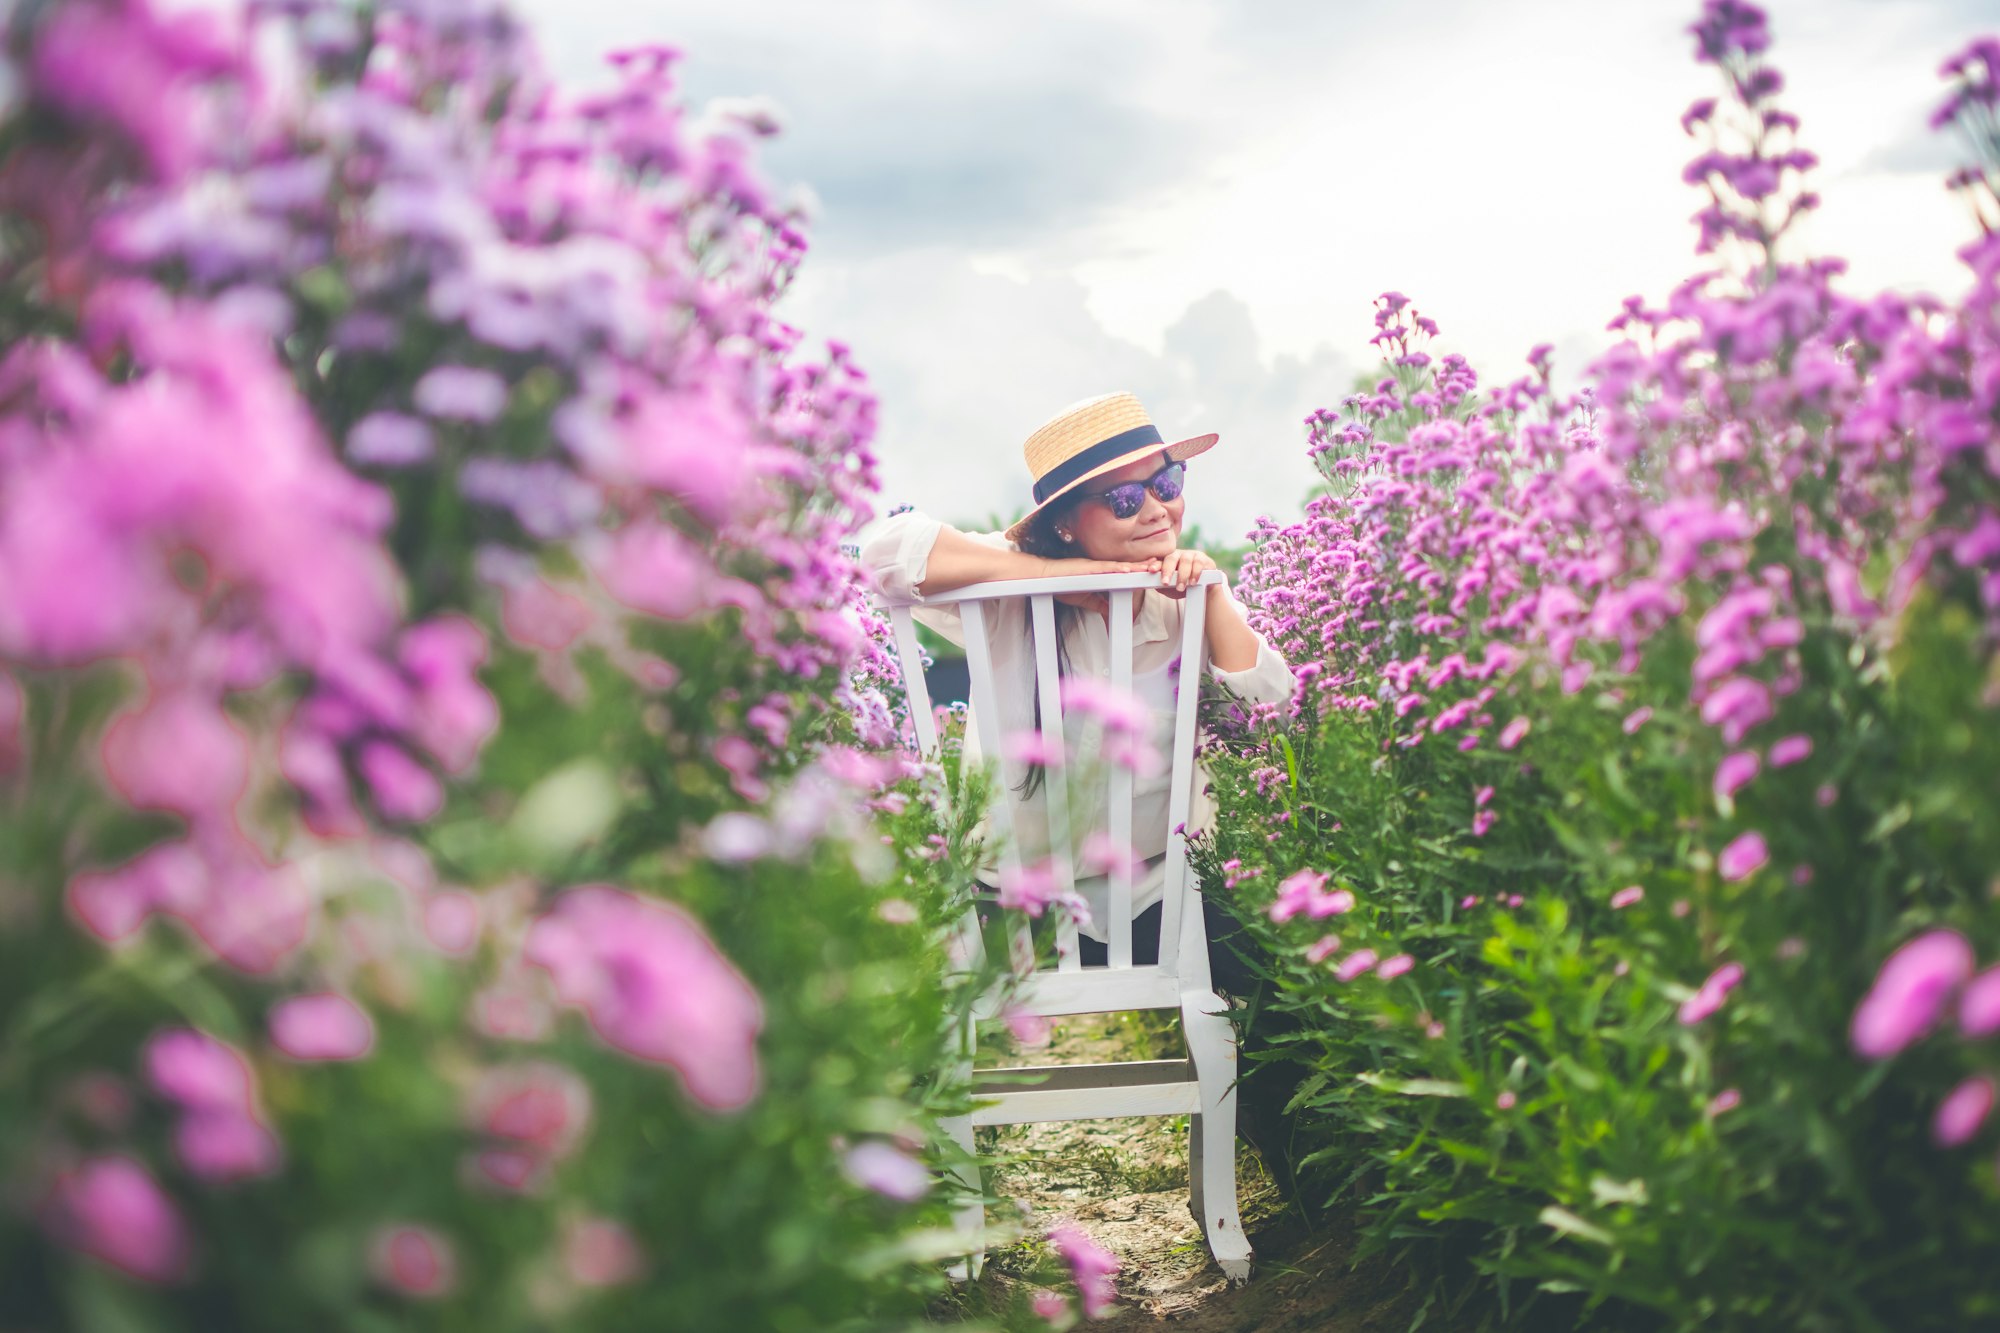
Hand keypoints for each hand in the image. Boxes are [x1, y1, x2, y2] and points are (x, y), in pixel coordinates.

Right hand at [1038, 557, 1159, 616]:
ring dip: (1136, 567)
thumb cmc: (1061, 585)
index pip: (1125, 572)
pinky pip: (1105, 568)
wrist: (1044, 577)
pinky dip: (1117, 569)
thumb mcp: (1085, 598)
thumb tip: (1110, 613)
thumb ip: (1098, 604)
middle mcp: (1101, 567)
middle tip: (1160, 565)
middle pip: (1127, 566)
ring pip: (1120, 566)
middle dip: (1144, 566)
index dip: (1139, 571)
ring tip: (1152, 566)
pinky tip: (1129, 570)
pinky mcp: (1086, 568)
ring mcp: (1095, 566)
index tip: (1153, 571)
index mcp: (1101, 573)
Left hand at [1155, 548, 1218, 597]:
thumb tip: (1149, 582)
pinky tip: (1193, 581)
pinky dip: (1195, 573)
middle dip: (1167, 570)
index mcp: (1166, 560)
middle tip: (1165, 582)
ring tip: (1180, 587)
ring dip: (1182, 575)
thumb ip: (1159, 584)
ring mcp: (1190, 554)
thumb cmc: (1183, 586)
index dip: (1154, 564)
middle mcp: (1177, 555)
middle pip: (1171, 558)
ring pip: (1185, 561)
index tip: (1151, 570)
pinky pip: (1198, 563)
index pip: (1159, 560)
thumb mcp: (1169, 588)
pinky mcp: (1202, 558)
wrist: (1202, 588)